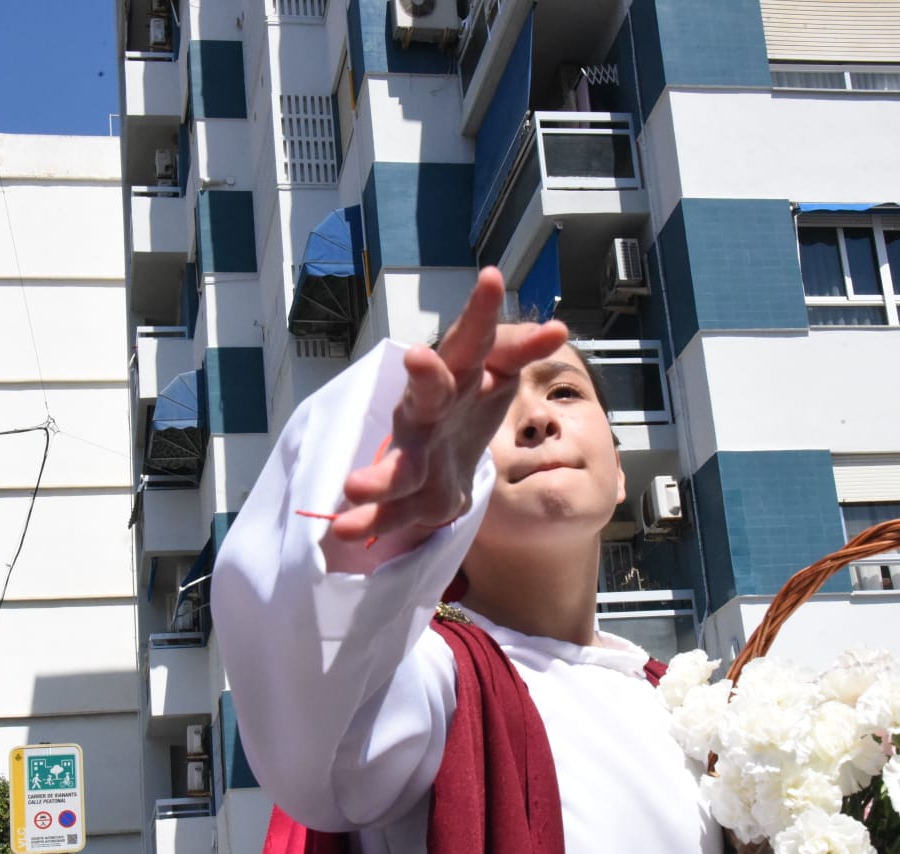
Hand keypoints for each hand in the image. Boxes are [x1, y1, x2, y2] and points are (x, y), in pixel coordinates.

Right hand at [325, 267, 566, 561]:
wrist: (448, 461)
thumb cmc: (468, 404)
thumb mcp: (496, 373)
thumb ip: (518, 351)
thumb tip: (555, 328)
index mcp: (456, 376)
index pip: (472, 338)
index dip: (481, 312)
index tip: (491, 279)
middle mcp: (428, 409)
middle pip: (428, 392)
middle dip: (425, 378)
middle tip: (418, 358)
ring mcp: (414, 452)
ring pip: (398, 465)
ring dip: (376, 477)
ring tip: (353, 488)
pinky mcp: (411, 495)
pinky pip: (390, 510)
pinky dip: (369, 519)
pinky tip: (343, 529)